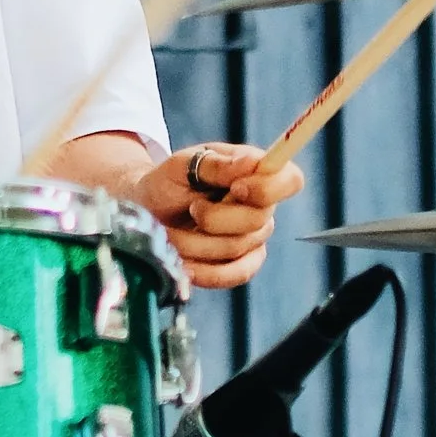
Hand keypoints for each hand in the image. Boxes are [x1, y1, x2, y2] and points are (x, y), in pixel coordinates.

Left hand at [127, 141, 302, 290]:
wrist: (146, 214)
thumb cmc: (166, 182)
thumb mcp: (182, 164)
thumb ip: (216, 165)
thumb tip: (252, 162)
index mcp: (254, 171)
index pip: (289, 179)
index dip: (268, 188)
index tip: (236, 188)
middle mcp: (261, 205)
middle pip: (258, 219)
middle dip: (216, 218)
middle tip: (191, 209)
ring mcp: (253, 237)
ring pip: (238, 247)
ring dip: (197, 242)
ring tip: (171, 233)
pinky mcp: (242, 264)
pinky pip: (236, 274)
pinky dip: (207, 271)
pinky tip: (185, 265)